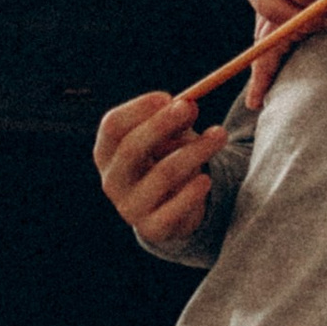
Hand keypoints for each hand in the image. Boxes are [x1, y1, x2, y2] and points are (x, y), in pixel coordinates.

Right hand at [94, 89, 224, 245]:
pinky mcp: (151, 228)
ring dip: (195, 150)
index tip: (168, 97)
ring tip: (219, 135)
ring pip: (162, 174)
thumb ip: (176, 120)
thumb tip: (189, 105)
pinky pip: (174, 208)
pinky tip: (206, 180)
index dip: (139, 109)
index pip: (112, 126)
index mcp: (107, 152)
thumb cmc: (166, 159)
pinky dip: (193, 191)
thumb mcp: (168, 136)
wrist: (172, 210)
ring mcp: (129, 207)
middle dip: (163, 124)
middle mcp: (112, 180)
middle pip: (131, 148)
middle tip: (191, 107)